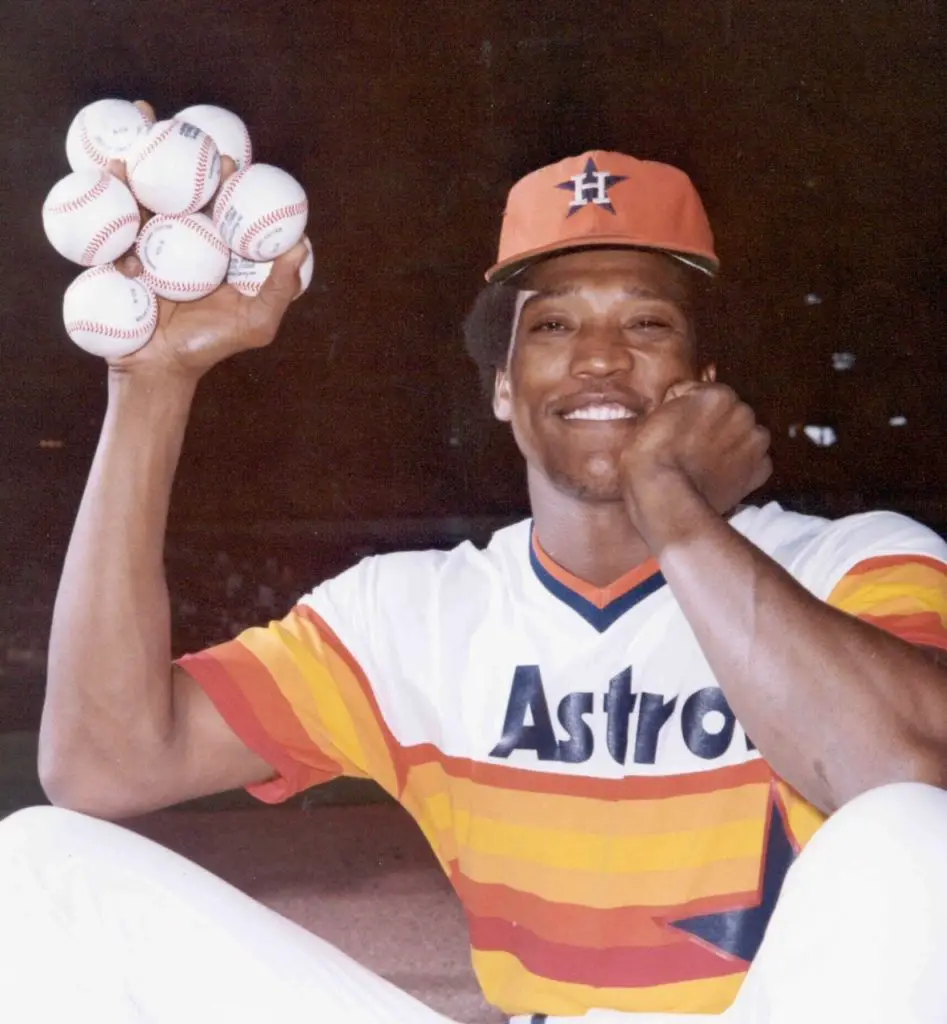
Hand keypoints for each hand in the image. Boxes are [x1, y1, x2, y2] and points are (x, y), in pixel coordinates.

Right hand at [107, 101, 306, 380]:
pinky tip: (113, 181)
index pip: (221, 201)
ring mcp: (148, 243)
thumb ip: (280, 288)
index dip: (225, 175)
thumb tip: (300, 246)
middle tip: (172, 127)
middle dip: (172, 150)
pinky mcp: (119, 253)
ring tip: (128, 147)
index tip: (228, 158)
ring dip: (132, 165)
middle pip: (177, 186)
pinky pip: (114, 226)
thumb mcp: (257, 322)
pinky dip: (112, 204)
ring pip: (140, 196)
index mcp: (215, 245)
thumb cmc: (212, 346)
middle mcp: (183, 237)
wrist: (160, 368)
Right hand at [621, 381, 771, 527]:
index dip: (683, 409)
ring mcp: (755, 442)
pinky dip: (741, 466)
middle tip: (688, 445)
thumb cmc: (650, 459)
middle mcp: (743, 413)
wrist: (666, 500)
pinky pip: (754, 461)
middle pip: (727, 412)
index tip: (673, 425)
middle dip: (711, 423)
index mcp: (716, 394)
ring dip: (730, 442)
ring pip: (744, 435)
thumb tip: (668, 411)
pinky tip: (719, 475)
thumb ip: (670, 407)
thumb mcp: (649, 418)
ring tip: (705, 461)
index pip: (699, 392)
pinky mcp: (761, 470)